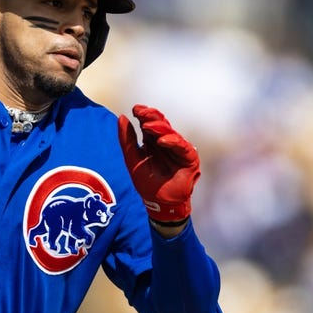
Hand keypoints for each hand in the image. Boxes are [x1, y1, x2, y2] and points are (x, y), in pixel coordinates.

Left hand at [118, 104, 200, 225]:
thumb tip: (122, 117)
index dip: (143, 114)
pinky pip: (182, 146)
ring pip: (171, 133)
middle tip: (141, 112)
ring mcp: (179, 149)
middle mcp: (167, 142)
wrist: (159, 203)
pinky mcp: (190, 158)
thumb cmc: (147, 182)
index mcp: (153, 141)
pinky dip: (172, 142)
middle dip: (151, 117)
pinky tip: (162, 140)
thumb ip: (127, 140)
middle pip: (161, 124)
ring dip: (160, 128)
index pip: (149, 123)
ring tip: (148, 126)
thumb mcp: (132, 159)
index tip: (135, 109)